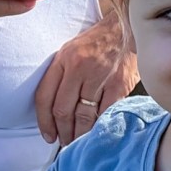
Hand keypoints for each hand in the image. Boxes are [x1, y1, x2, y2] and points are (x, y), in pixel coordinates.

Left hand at [35, 12, 136, 144]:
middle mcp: (79, 68)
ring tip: (77, 141)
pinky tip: (96, 132)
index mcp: (63, 59)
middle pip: (63, 110)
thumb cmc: (97, 41)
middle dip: (62, 132)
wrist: (127, 28)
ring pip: (83, 116)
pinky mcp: (119, 84)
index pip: (45, 96)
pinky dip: (99, 126)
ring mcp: (100, 77)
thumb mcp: (71, 49)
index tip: (48, 135)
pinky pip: (104, 113)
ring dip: (79, 134)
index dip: (43, 121)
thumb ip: (61, 74)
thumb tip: (53, 107)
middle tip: (64, 142)